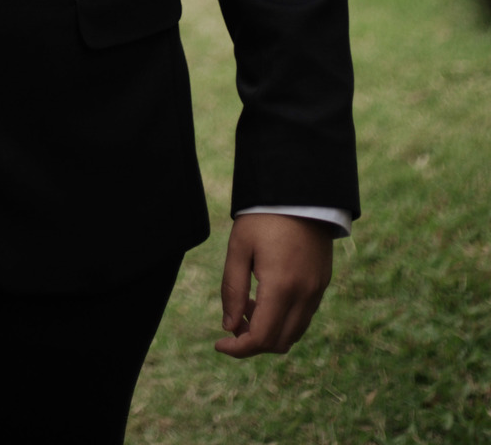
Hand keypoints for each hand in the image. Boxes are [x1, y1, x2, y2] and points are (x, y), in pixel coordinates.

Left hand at [215, 214, 333, 357]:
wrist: (299, 191)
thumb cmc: (264, 216)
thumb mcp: (239, 247)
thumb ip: (232, 289)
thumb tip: (229, 326)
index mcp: (281, 287)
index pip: (261, 338)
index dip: (238, 349)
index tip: (218, 343)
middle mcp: (304, 295)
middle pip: (278, 342)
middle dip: (252, 342)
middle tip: (232, 321)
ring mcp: (317, 291)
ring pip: (293, 333)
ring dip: (269, 331)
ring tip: (247, 305)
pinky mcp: (322, 284)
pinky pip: (303, 317)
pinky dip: (284, 320)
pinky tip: (266, 298)